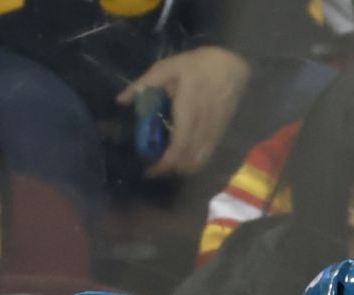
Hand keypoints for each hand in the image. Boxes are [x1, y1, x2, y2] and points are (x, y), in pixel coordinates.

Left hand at [117, 46, 250, 176]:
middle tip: (152, 170)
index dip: (165, 162)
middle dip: (171, 170)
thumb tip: (121, 101)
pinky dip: (194, 161)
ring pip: (200, 160)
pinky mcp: (220, 132)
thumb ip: (144, 84)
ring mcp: (214, 131)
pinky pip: (207, 154)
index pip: (179, 146)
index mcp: (188, 110)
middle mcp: (203, 126)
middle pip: (189, 159)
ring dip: (183, 168)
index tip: (150, 169)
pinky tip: (183, 158)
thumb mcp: (167, 67)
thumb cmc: (198, 65)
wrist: (233, 66)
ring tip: (166, 166)